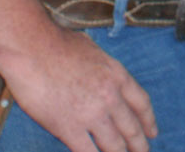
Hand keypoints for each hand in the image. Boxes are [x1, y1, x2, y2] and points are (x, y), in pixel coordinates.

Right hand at [2, 26, 156, 151]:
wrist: (32, 48)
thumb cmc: (56, 43)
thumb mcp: (93, 50)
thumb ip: (100, 67)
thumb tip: (99, 71)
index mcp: (117, 75)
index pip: (141, 104)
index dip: (148, 121)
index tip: (152, 133)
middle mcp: (110, 97)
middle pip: (131, 128)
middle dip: (138, 145)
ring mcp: (91, 114)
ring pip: (113, 145)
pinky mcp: (68, 128)